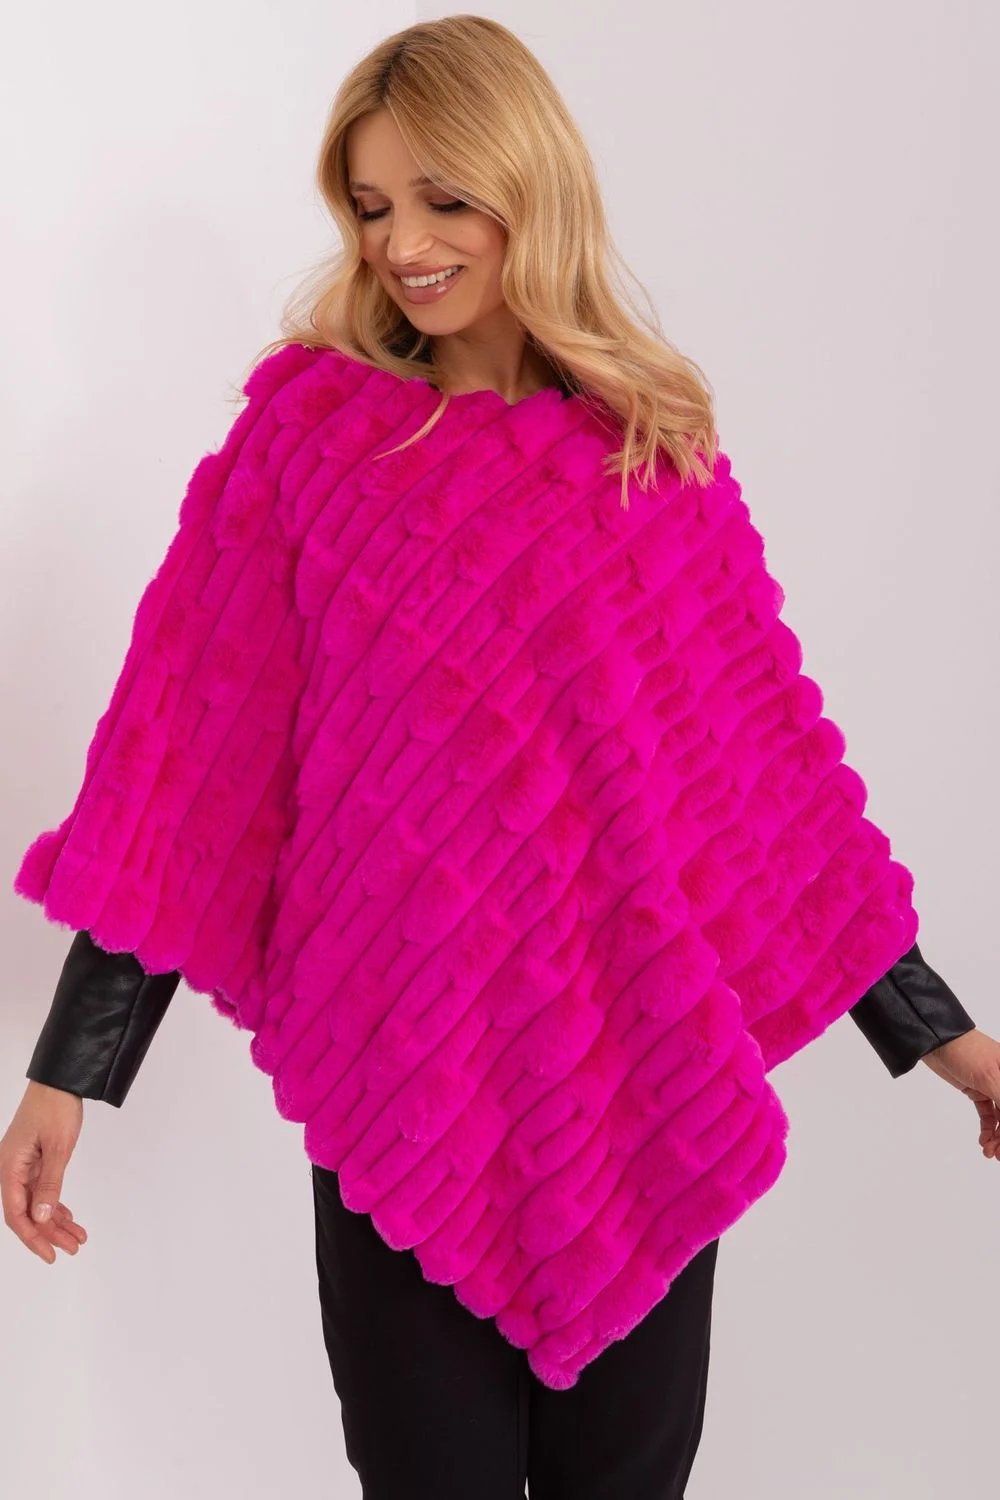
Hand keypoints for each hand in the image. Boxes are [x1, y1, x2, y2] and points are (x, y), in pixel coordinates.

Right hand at [0, 1082, 88, 1262]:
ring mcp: (22, 1165)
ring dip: (56, 1220)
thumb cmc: (55, 1108)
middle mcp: (11, 1169)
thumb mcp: (58, 1148)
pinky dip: (56, 1204)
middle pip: (27, 1212)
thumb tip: (42, 1217)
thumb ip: (50, 1184)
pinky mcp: (34, 1159)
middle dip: (49, 1232)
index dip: (33, 1237)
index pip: (17, 1214)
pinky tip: (69, 1217)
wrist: (59, 1081)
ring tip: (77, 1237)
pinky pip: (41, 1189)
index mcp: (9, 1168)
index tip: (50, 1254)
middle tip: (73, 1247)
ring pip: (36, 1202)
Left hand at [920, 1029, 999, 1160]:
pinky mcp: (979, 1090)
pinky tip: (984, 1140)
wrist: (936, 1041)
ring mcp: (994, 1086)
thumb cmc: (968, 1052)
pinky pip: (988, 1114)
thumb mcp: (992, 1078)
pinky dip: (988, 1128)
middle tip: (996, 1155)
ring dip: (997, 1136)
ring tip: (988, 1152)